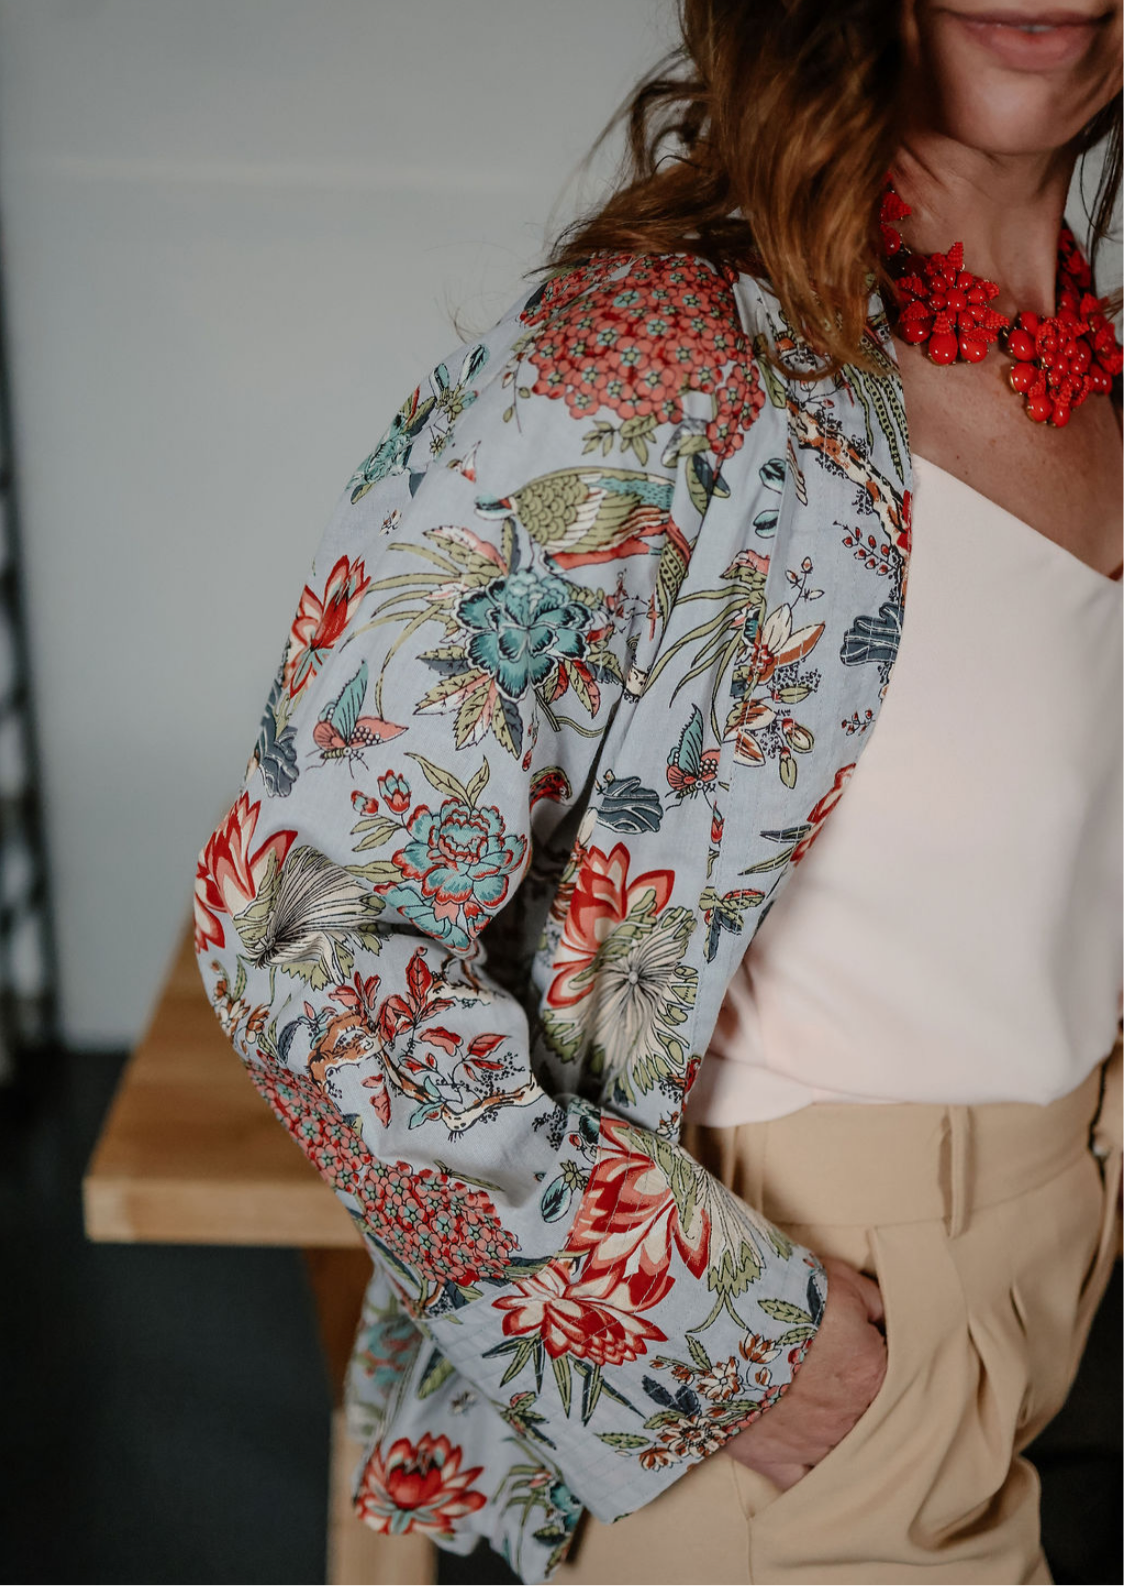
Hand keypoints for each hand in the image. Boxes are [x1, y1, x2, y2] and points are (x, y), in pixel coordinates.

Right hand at [724, 1255, 886, 1491]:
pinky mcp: (776, 1460)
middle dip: (865, 1403)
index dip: (882, 1361)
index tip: (867, 1350)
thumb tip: (889, 1319)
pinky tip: (813, 1466)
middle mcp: (851, 1418)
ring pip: (846, 1455)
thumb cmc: (786, 1298)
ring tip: (828, 1418)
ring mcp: (814, 1445)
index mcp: (873, 1374)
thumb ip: (877, 1304)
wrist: (726, 1322)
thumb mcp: (843, 1283)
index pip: (899, 1376)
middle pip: (875, 1419)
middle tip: (845, 1381)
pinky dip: (811, 1478)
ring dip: (844, 1441)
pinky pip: (803, 1485)